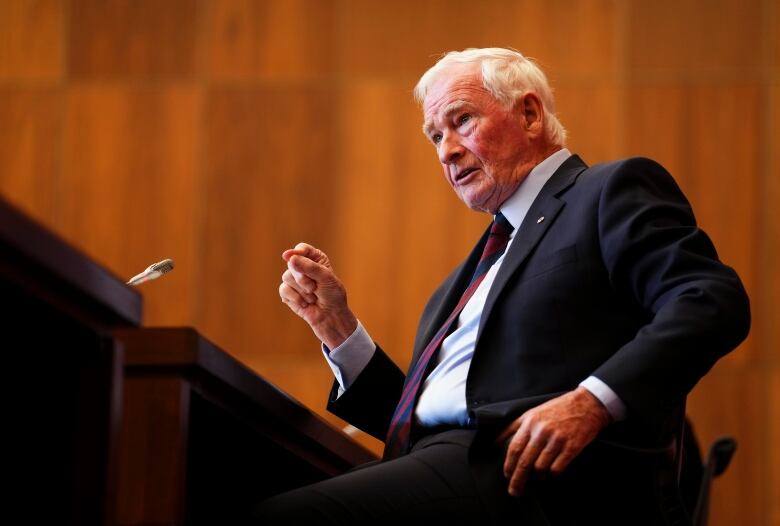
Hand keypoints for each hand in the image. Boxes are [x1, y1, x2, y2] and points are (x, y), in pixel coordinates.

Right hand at [279, 242, 357, 348]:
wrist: (330, 317)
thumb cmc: (332, 295)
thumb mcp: (326, 278)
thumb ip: (309, 267)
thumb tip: (290, 258)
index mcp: (315, 259)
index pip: (302, 249)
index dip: (297, 252)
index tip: (293, 258)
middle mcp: (303, 267)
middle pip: (292, 263)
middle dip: (303, 278)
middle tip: (314, 288)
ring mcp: (294, 280)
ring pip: (286, 277)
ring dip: (302, 291)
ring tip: (313, 297)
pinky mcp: (288, 293)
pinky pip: (284, 290)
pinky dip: (296, 298)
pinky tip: (305, 304)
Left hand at [496, 387, 610, 495]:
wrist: (587, 404)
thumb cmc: (558, 408)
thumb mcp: (533, 412)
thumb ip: (515, 427)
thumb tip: (497, 442)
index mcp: (530, 422)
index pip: (514, 448)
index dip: (508, 465)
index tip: (507, 476)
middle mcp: (542, 431)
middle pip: (524, 461)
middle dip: (517, 479)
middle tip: (514, 491)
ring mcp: (557, 439)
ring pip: (540, 467)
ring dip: (537, 476)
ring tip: (538, 477)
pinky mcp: (572, 447)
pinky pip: (557, 468)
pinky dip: (552, 474)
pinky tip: (551, 473)